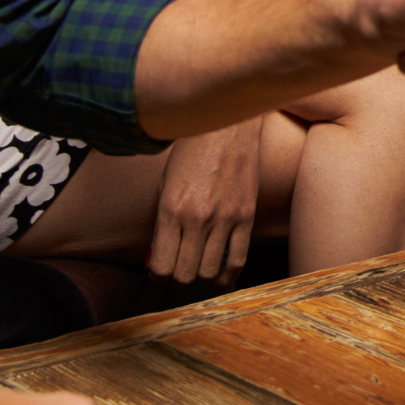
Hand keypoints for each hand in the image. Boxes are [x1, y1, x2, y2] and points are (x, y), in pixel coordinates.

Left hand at [148, 120, 261, 285]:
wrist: (226, 126)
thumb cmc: (192, 152)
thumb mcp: (166, 184)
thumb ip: (163, 222)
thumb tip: (160, 257)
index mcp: (170, 209)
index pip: (161, 266)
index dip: (158, 277)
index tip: (160, 273)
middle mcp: (196, 218)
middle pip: (184, 274)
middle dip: (179, 278)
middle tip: (180, 270)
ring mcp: (224, 218)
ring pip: (209, 271)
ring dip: (202, 276)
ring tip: (200, 268)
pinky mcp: (246, 215)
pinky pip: (238, 259)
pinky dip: (228, 275)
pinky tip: (222, 275)